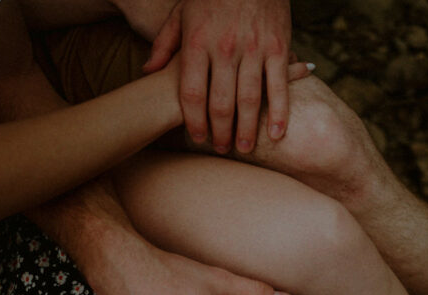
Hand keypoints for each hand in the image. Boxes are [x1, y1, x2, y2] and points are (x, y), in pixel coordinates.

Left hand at [143, 0, 292, 154]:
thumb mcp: (181, 13)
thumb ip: (164, 44)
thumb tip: (147, 71)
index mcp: (198, 43)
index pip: (192, 93)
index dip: (193, 121)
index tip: (197, 137)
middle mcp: (225, 49)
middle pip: (221, 103)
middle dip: (220, 132)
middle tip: (220, 149)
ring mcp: (254, 49)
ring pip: (250, 100)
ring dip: (246, 129)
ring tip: (243, 147)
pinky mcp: (277, 48)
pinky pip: (279, 87)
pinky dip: (279, 113)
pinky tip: (275, 133)